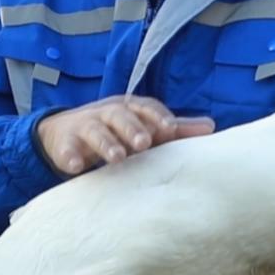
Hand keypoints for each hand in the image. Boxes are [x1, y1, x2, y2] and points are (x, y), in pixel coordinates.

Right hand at [35, 96, 214, 176]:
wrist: (66, 132)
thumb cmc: (116, 130)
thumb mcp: (142, 126)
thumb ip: (173, 128)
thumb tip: (210, 127)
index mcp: (129, 108)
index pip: (145, 106)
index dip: (156, 116)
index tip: (170, 128)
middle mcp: (107, 113)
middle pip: (120, 115)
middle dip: (132, 127)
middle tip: (144, 143)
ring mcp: (84, 127)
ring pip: (95, 131)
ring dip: (106, 143)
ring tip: (117, 157)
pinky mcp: (65, 144)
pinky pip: (66, 150)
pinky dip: (70, 157)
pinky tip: (75, 168)